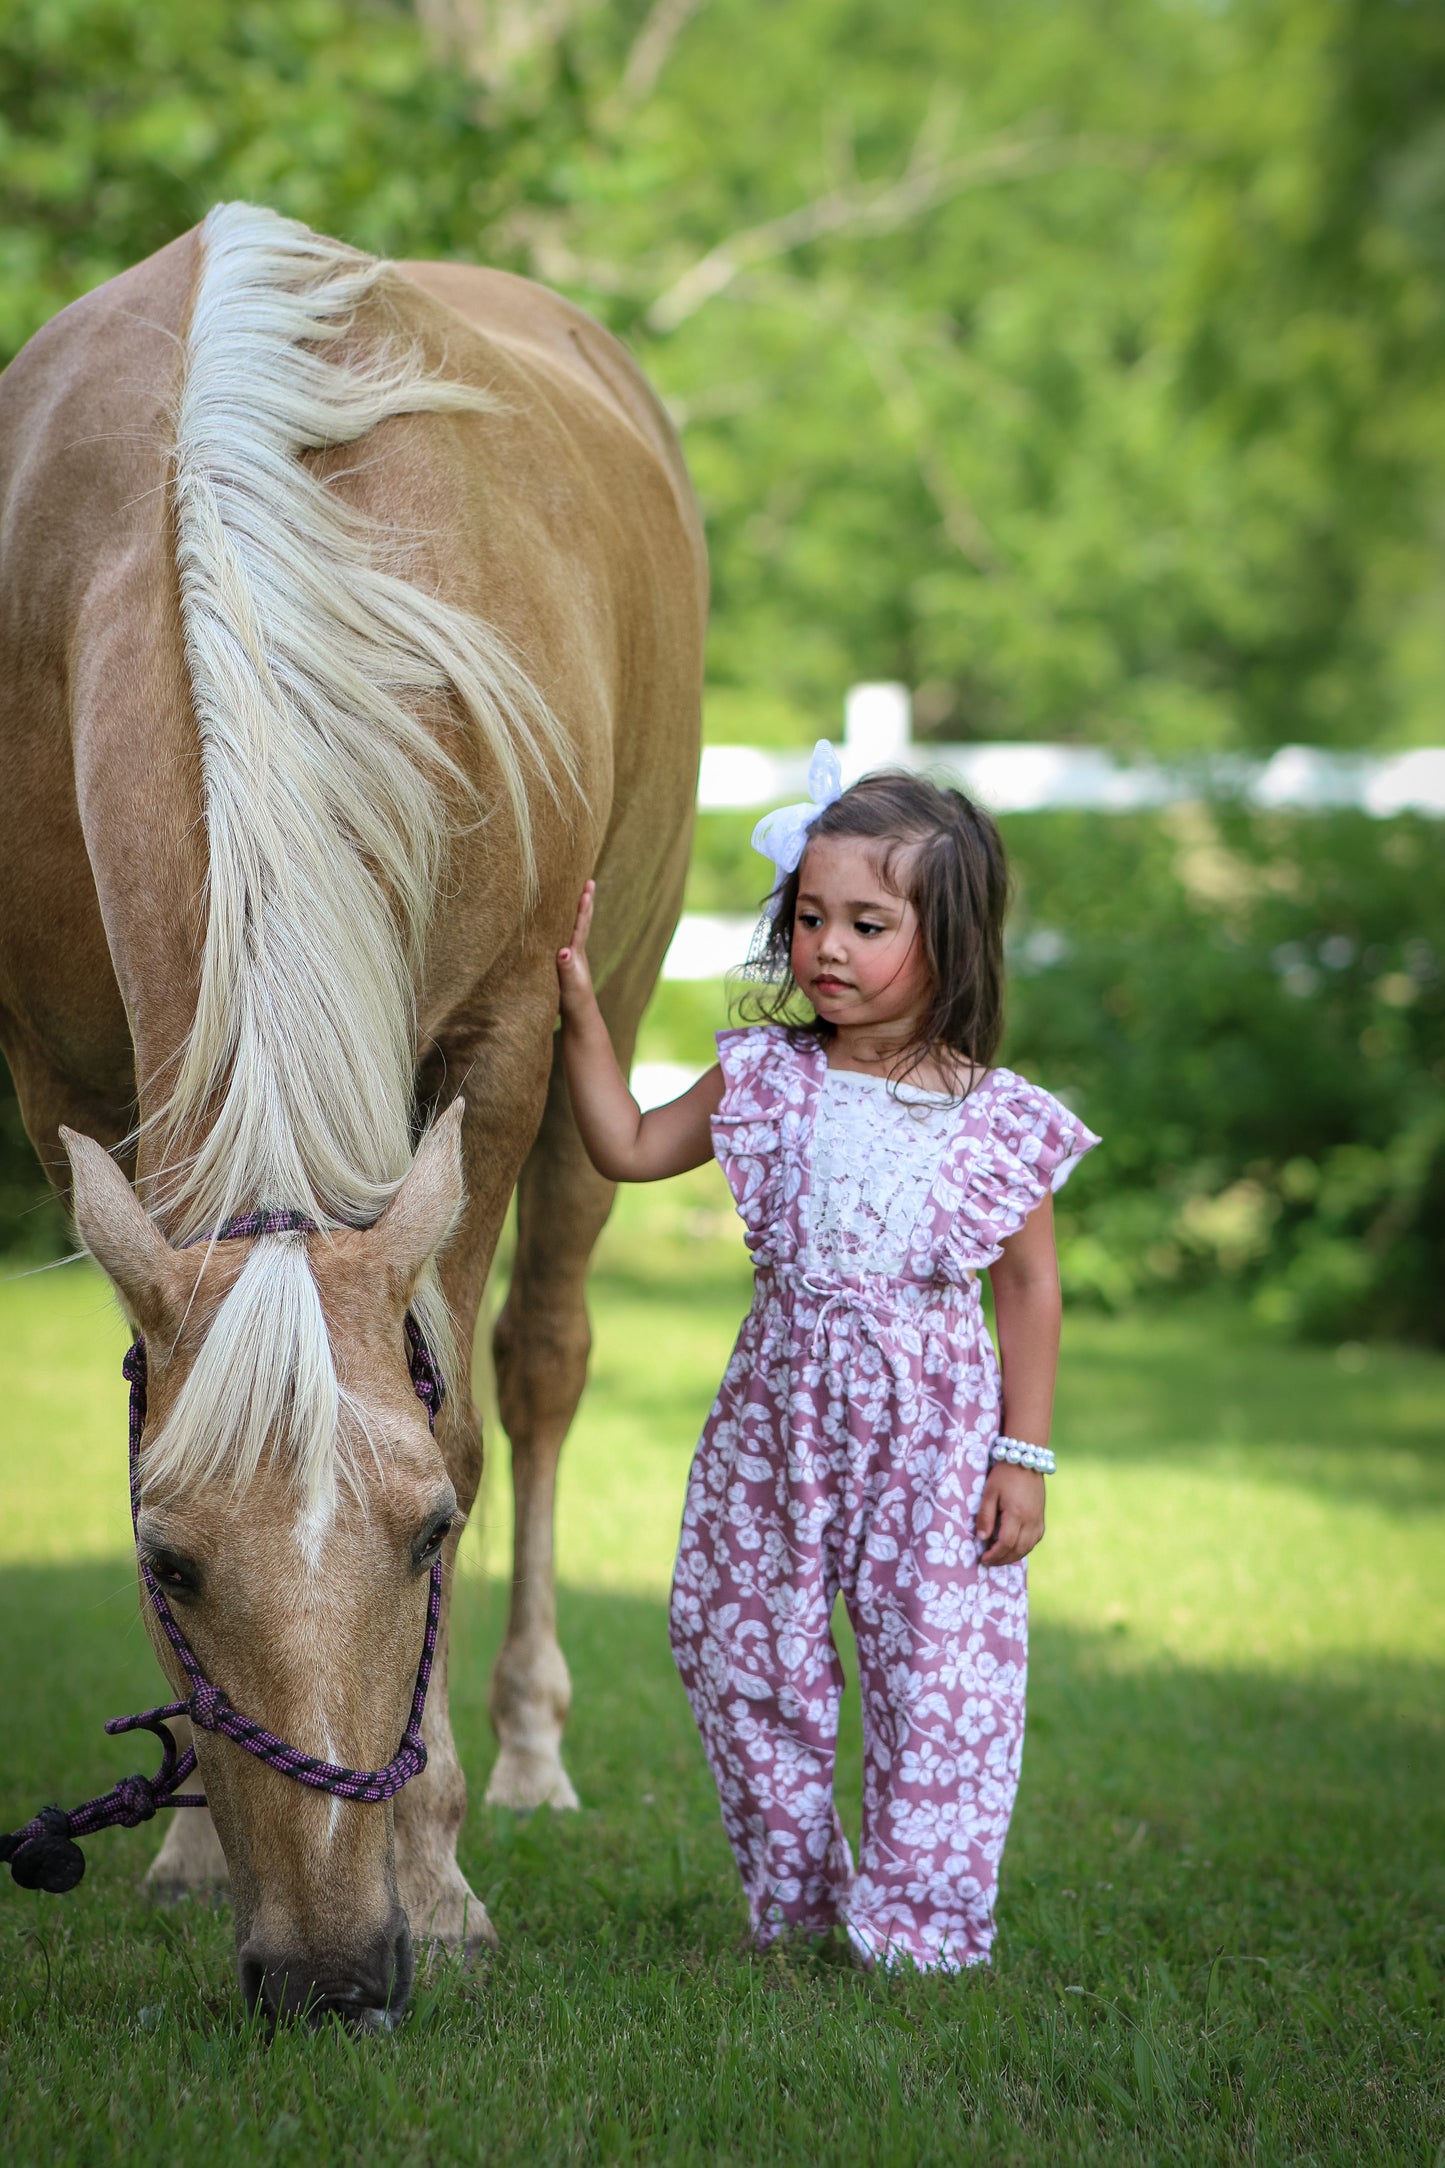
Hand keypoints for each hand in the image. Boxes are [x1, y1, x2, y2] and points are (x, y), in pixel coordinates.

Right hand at [557, 880, 595, 1015]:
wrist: (581, 1020)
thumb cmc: (575, 1004)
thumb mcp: (570, 986)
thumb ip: (567, 969)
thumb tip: (564, 950)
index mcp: (577, 955)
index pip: (580, 926)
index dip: (583, 907)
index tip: (587, 887)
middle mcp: (577, 953)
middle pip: (582, 922)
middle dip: (585, 902)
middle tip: (588, 881)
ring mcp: (573, 959)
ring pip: (575, 930)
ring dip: (577, 912)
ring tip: (578, 896)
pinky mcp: (566, 966)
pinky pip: (566, 940)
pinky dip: (566, 928)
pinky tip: (562, 927)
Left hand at [976, 1462, 1044, 1565]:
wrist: (1026, 1460)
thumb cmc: (1004, 1475)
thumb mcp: (989, 1492)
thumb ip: (985, 1516)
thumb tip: (982, 1539)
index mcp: (1017, 1514)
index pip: (1006, 1543)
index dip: (994, 1555)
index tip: (983, 1559)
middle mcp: (1031, 1520)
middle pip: (1018, 1550)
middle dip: (1002, 1560)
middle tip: (989, 1562)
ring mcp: (1038, 1520)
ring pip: (1028, 1547)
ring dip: (1013, 1556)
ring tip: (999, 1558)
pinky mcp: (1041, 1517)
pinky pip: (1034, 1540)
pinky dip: (1024, 1548)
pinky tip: (1013, 1548)